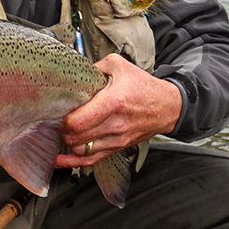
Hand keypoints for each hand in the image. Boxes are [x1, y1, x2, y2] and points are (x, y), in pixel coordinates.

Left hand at [54, 53, 181, 168]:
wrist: (168, 106)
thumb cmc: (143, 86)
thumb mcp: (119, 66)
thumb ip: (94, 67)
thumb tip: (74, 72)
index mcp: (113, 102)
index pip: (79, 122)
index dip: (64, 119)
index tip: (61, 112)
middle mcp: (115, 124)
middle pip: (76, 138)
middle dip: (63, 130)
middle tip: (60, 121)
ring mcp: (117, 139)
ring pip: (81, 151)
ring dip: (69, 143)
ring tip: (66, 132)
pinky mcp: (117, 148)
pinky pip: (91, 161)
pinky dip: (73, 162)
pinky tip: (60, 159)